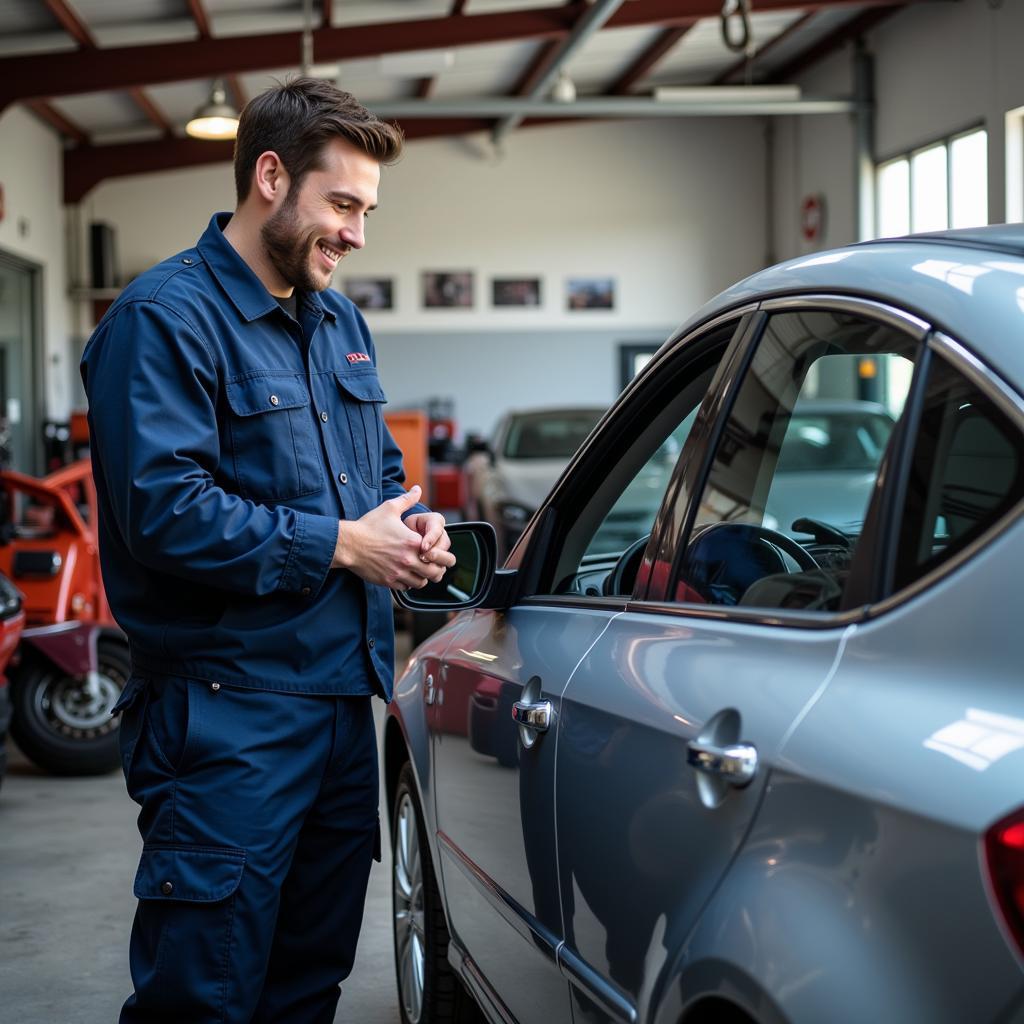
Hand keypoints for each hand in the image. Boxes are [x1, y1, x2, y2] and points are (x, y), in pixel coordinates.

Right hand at [332, 486, 453, 589]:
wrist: (348, 543)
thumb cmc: (368, 526)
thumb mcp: (389, 509)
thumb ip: (407, 500)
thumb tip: (418, 489)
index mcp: (413, 542)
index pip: (439, 555)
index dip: (441, 555)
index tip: (436, 552)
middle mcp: (408, 559)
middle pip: (434, 572)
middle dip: (436, 569)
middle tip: (431, 564)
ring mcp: (398, 572)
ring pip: (421, 583)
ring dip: (423, 577)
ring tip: (419, 570)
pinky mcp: (388, 581)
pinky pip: (406, 588)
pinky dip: (409, 583)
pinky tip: (405, 574)